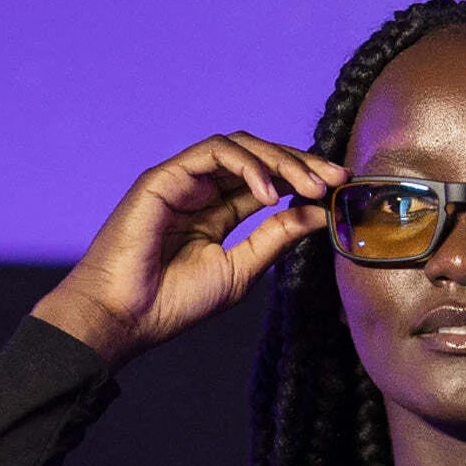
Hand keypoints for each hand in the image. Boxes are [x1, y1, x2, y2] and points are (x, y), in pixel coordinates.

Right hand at [30, 132, 344, 369]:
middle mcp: (201, 190)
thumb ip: (277, 236)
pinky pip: (213, 152)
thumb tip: (317, 212)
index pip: (268, 180)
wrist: (126, 318)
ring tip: (310, 186)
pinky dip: (247, 166)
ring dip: (281, 160)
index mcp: (217, 211)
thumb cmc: (175, 302)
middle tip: (335, 178)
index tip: (339, 188)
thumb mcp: (243, 268)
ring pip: (240, 146)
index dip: (304, 179)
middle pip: (259, 157)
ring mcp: (182, 180)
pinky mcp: (164, 176)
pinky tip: (269, 194)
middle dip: (302, 163)